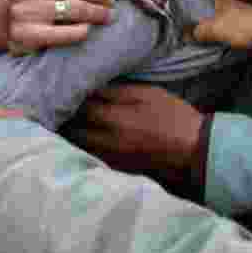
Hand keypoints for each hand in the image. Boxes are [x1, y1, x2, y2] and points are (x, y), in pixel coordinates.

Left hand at [62, 84, 204, 178]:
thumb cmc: (174, 117)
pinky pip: (88, 153)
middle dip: (63, 114)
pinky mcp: (114, 166)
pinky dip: (81, 143)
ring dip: (69, 130)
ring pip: (77, 143)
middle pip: (72, 128)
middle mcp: (107, 140)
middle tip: (57, 101)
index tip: (62, 86)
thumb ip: (118, 91)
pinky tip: (81, 134)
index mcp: (116, 119)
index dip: (68, 95)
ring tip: (65, 116)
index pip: (80, 106)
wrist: (193, 151)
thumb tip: (91, 86)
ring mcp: (109, 157)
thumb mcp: (149, 94)